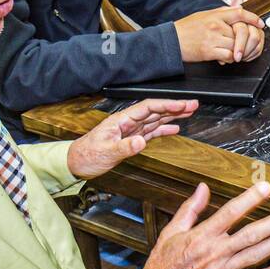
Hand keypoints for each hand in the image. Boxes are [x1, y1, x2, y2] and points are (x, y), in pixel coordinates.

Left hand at [67, 99, 197, 177]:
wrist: (75, 163)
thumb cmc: (86, 155)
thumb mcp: (105, 152)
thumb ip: (124, 147)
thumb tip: (142, 141)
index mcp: (121, 120)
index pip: (148, 108)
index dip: (167, 105)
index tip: (183, 104)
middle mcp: (128, 123)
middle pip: (155, 110)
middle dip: (175, 107)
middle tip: (194, 104)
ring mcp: (131, 131)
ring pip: (156, 119)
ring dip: (172, 115)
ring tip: (189, 112)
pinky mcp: (131, 140)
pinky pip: (151, 132)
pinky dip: (164, 129)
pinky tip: (175, 128)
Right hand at [143, 181, 269, 268]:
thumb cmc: (163, 265)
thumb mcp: (171, 232)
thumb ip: (190, 209)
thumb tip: (202, 188)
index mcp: (202, 236)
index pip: (230, 213)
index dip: (250, 199)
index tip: (266, 189)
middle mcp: (216, 253)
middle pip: (250, 234)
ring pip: (254, 255)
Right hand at [175, 6, 264, 63]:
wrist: (171, 40)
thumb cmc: (187, 28)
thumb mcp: (204, 15)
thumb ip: (222, 12)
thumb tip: (239, 9)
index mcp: (215, 15)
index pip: (239, 13)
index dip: (253, 18)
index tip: (260, 24)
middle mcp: (215, 25)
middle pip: (240, 33)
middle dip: (246, 41)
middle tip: (247, 46)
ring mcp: (212, 38)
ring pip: (236, 45)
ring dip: (238, 52)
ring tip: (233, 53)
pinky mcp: (209, 51)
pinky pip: (229, 56)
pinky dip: (231, 59)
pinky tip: (225, 59)